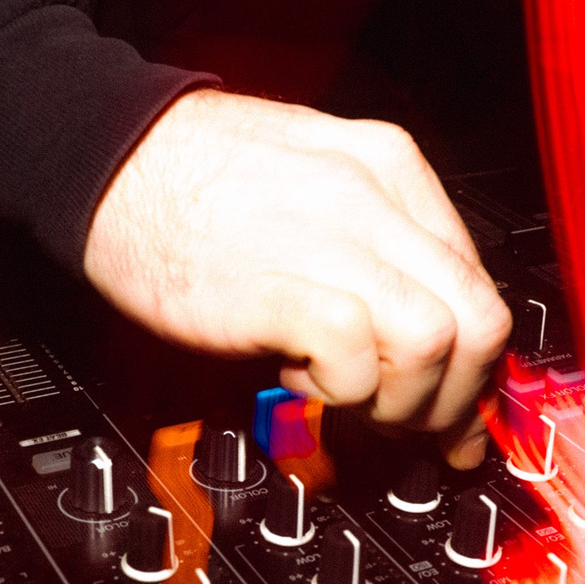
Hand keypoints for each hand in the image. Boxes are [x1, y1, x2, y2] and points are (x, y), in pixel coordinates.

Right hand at [84, 89, 510, 467]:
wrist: (104, 158)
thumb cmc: (192, 177)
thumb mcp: (313, 188)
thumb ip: (377, 249)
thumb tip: (423, 334)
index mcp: (390, 166)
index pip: (480, 279)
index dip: (478, 366)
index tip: (460, 411)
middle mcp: (374, 196)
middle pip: (479, 318)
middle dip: (457, 396)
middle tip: (413, 425)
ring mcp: (331, 238)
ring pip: (437, 341)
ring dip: (403, 399)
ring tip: (349, 397)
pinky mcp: (278, 285)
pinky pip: (357, 355)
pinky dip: (341, 389)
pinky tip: (298, 375)